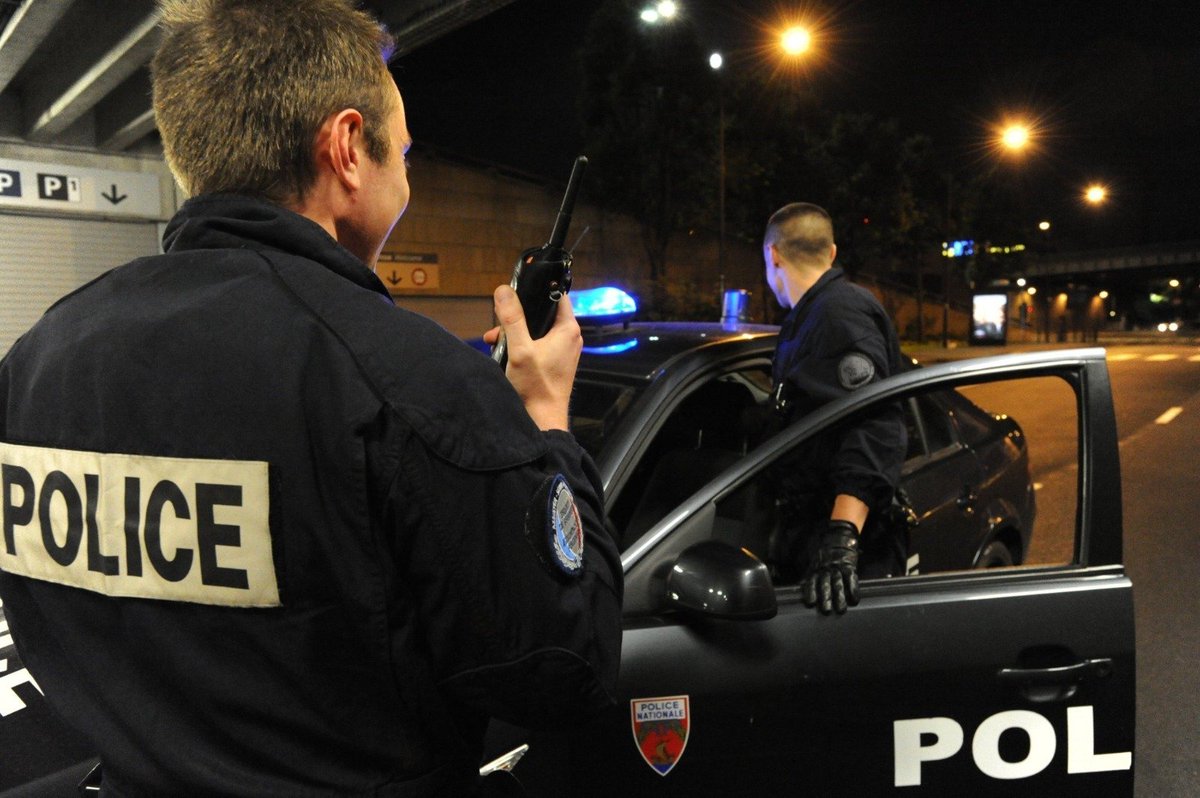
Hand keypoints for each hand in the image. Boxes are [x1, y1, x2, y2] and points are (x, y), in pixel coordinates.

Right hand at [486, 285, 580, 430]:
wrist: (542, 420)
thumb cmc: (536, 387)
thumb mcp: (520, 349)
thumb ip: (512, 319)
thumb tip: (503, 290)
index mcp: (567, 329)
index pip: (556, 295)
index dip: (537, 290)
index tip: (516, 291)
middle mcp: (569, 337)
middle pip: (541, 313)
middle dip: (517, 316)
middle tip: (499, 324)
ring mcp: (562, 350)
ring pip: (536, 329)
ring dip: (515, 332)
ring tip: (495, 340)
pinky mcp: (554, 362)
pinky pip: (536, 344)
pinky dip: (520, 344)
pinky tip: (503, 352)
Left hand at [801, 520, 859, 614]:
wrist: (838, 534)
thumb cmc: (825, 550)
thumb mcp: (814, 560)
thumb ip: (811, 572)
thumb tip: (801, 585)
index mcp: (816, 568)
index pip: (812, 581)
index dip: (811, 592)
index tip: (810, 603)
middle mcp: (826, 568)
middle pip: (825, 585)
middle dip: (826, 598)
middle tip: (826, 611)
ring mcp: (838, 567)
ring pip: (838, 584)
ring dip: (839, 598)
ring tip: (841, 609)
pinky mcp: (849, 565)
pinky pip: (852, 579)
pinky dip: (853, 589)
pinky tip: (854, 599)